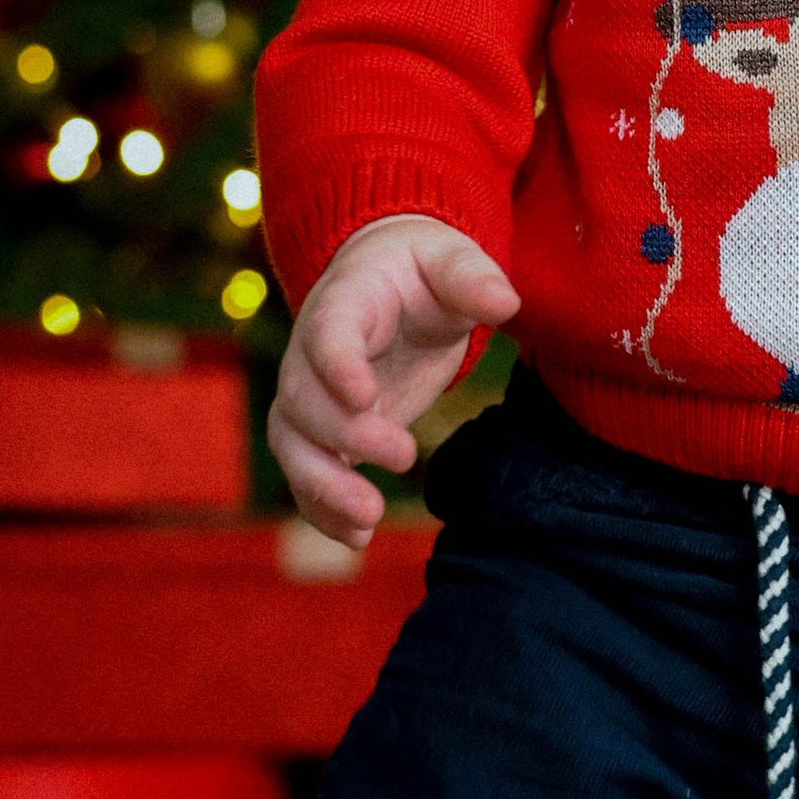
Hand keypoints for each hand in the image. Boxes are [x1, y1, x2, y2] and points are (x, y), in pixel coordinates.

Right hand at [270, 212, 519, 543]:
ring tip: (369, 521)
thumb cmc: (421, 269)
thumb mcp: (450, 258)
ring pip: (293, 445)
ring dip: (322, 487)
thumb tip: (505, 304)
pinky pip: (306, 474)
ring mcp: (311, 395)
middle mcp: (311, 352)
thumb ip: (472, 279)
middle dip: (344, 435)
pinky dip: (322, 509)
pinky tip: (358, 540)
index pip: (326, 334)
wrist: (388, 281)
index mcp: (344, 302)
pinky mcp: (323, 432)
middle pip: (302, 398)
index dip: (337, 366)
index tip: (365, 397)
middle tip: (404, 456)